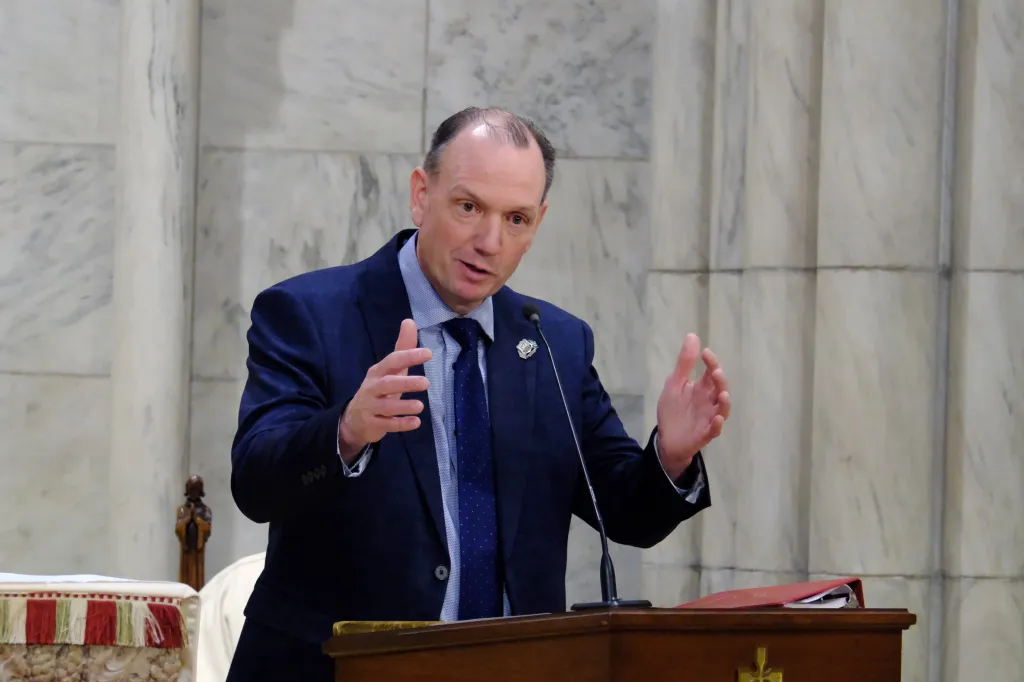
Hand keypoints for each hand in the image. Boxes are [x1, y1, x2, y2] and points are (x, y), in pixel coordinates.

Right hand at [338, 319, 430, 460]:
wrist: (355, 418)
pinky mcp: (372, 424)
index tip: (428, 353)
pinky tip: (415, 423)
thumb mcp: (390, 370)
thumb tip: (409, 321)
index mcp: (378, 372)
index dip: (409, 356)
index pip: (392, 361)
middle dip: (406, 383)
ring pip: (386, 407)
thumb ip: (402, 348)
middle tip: (426, 382)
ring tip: (421, 405)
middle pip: (387, 384)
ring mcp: (371, 407)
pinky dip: (401, 425)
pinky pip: (386, 425)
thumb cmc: (378, 390)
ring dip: (403, 406)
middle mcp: (372, 388)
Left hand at [656, 333, 730, 479]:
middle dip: (720, 381)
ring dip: (724, 402)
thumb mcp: (675, 384)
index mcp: (702, 389)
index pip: (711, 373)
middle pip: (720, 389)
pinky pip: (714, 430)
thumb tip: (692, 336)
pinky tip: (716, 419)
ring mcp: (709, 418)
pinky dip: (717, 425)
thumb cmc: (673, 411)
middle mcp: (709, 402)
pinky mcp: (704, 434)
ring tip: (722, 394)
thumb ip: (684, 363)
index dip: (711, 362)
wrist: (666, 439)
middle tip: (714, 371)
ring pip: (722, 410)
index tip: (705, 352)